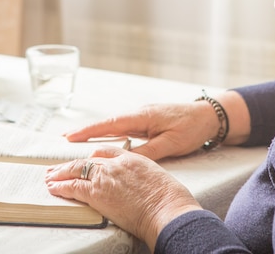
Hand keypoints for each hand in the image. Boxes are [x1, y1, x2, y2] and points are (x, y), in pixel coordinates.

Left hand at [45, 147, 201, 250]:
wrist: (167, 209)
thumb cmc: (168, 199)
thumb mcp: (156, 178)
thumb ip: (140, 177)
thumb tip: (135, 186)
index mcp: (132, 158)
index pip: (106, 151)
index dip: (93, 156)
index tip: (86, 159)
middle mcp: (116, 164)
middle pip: (88, 160)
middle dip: (71, 165)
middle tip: (58, 168)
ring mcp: (106, 176)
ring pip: (77, 170)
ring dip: (61, 174)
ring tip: (50, 177)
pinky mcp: (98, 192)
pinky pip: (73, 187)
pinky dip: (61, 186)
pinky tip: (53, 188)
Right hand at [65, 90, 250, 160]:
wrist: (209, 115)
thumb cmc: (192, 127)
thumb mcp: (171, 143)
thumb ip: (148, 151)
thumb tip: (126, 160)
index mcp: (142, 117)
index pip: (110, 124)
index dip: (89, 131)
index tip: (70, 136)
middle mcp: (139, 114)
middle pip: (107, 124)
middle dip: (86, 130)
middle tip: (64, 137)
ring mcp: (143, 116)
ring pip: (115, 125)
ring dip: (96, 132)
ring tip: (77, 139)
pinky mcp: (148, 121)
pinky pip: (124, 127)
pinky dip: (110, 132)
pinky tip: (104, 139)